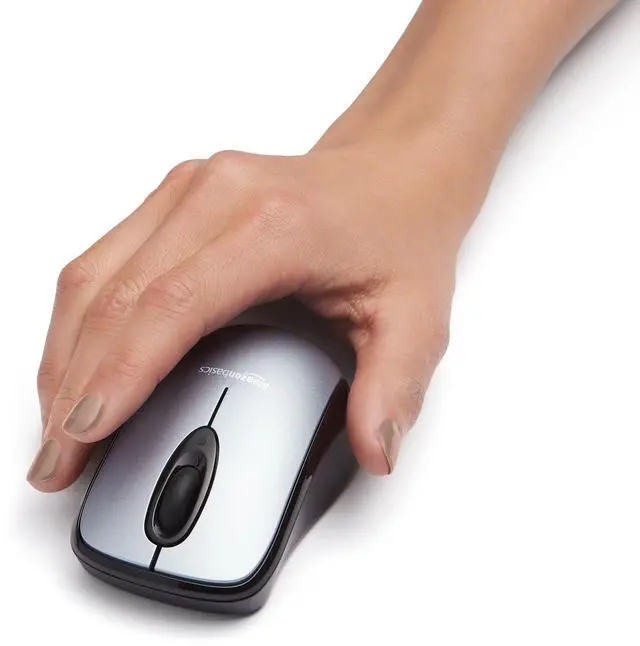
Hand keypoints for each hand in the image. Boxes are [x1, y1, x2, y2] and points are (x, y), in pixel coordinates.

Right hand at [28, 126, 493, 490]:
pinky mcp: (177, 197)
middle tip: (60, 456)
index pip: (169, 306)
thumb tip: (374, 449)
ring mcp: (189, 189)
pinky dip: (82, 320)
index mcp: (273, 226)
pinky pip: (105, 258)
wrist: (393, 174)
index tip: (84, 434)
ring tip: (61, 423)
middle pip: (115, 295)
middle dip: (76, 383)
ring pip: (94, 274)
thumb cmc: (400, 235)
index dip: (118, 374)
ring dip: (66, 352)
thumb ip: (393, 388)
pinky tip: (81, 364)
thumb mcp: (416, 319)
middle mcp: (218, 195)